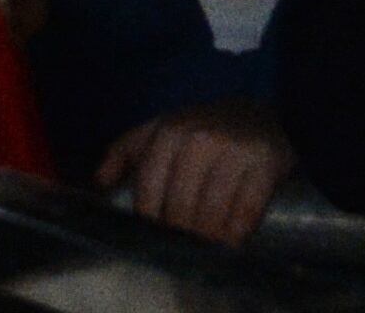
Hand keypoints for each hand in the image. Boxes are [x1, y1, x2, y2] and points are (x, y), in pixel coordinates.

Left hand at [98, 102, 297, 245]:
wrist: (258, 117)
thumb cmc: (201, 131)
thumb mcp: (160, 130)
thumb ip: (125, 152)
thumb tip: (99, 181)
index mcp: (169, 131)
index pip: (148, 190)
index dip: (150, 220)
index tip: (155, 235)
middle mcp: (200, 139)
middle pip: (179, 209)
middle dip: (180, 234)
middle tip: (184, 246)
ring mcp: (234, 150)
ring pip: (211, 215)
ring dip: (207, 239)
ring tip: (205, 248)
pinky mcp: (265, 163)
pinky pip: (245, 213)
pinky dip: (236, 235)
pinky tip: (231, 242)